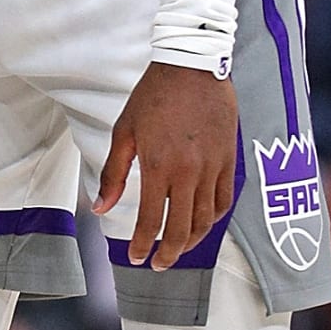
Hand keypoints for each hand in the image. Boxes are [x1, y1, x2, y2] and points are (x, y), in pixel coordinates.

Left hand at [96, 61, 237, 270]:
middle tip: (158, 265)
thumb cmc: (153, 95)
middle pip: (181, 228)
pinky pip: (225, 199)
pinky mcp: (228, 158)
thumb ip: (114, 174)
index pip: (151, 220)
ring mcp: (213, 166)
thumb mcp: (124, 132)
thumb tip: (102, 207)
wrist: (192, 65)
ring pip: (206, 219)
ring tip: (179, 249)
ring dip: (192, 240)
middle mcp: (189, 172)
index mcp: (159, 166)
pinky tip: (202, 223)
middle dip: (168, 253)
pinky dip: (214, 217)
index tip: (136, 257)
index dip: (142, 244)